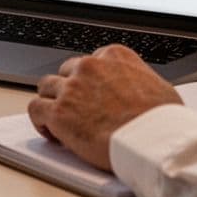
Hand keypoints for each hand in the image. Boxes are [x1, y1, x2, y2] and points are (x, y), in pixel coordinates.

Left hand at [28, 45, 180, 170]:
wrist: (152, 141)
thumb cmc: (161, 121)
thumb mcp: (160, 88)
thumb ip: (140, 81)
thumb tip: (142, 92)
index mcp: (114, 56)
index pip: (89, 61)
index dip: (87, 81)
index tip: (90, 94)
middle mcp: (89, 66)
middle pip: (66, 72)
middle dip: (69, 89)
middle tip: (76, 109)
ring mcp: (71, 87)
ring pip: (47, 87)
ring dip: (52, 102)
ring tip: (60, 120)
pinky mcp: (58, 112)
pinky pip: (36, 108)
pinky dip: (40, 120)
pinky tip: (51, 132)